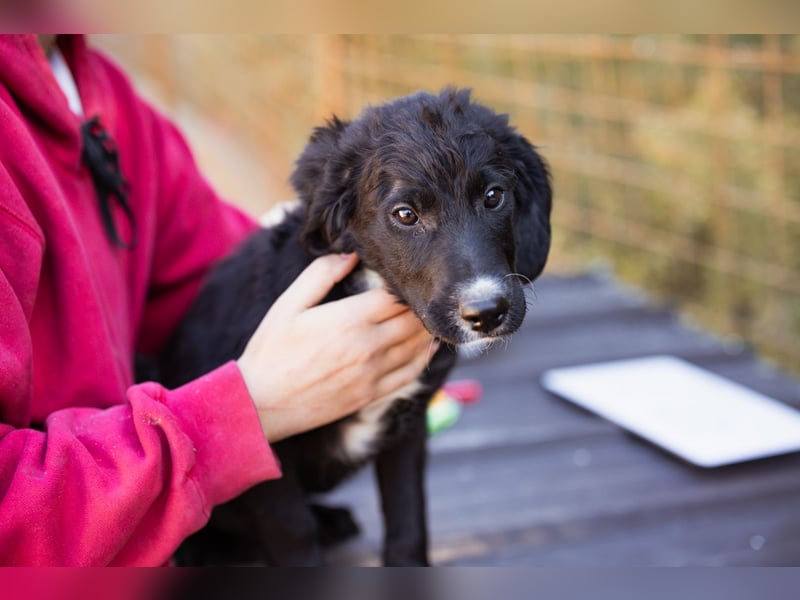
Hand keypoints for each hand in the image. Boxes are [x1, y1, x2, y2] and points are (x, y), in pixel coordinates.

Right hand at [237, 253, 437, 442]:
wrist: (262, 403)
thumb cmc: (271, 351)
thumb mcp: (288, 304)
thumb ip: (320, 274)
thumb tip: (351, 255)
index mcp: (349, 319)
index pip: (395, 296)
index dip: (403, 285)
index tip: (402, 277)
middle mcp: (368, 346)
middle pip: (413, 319)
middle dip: (419, 305)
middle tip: (420, 295)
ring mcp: (373, 373)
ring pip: (417, 346)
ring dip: (425, 329)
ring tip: (427, 315)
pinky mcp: (372, 394)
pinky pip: (411, 373)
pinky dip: (423, 357)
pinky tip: (425, 347)